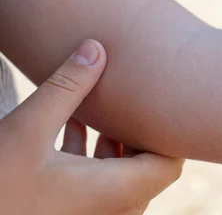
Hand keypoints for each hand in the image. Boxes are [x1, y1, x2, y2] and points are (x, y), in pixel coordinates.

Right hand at [0, 40, 183, 213]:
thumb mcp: (28, 129)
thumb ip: (66, 87)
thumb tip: (96, 46)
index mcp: (116, 192)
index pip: (170, 163)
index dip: (171, 130)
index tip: (160, 97)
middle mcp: (113, 210)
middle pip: (149, 167)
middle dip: (140, 130)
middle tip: (134, 95)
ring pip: (122, 174)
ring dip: (115, 141)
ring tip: (104, 105)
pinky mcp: (72, 213)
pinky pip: (98, 183)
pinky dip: (94, 156)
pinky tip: (73, 125)